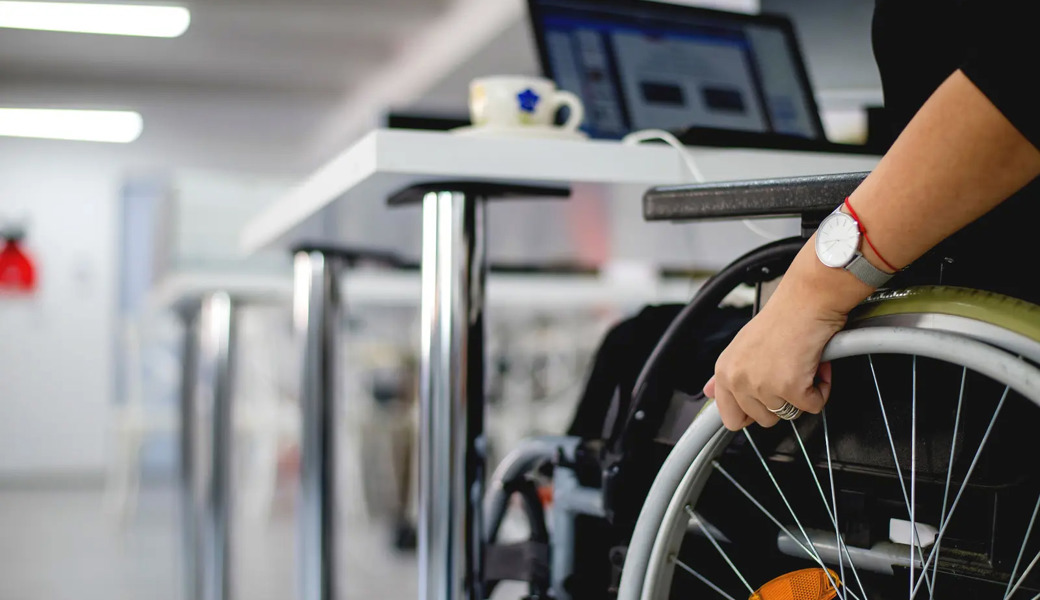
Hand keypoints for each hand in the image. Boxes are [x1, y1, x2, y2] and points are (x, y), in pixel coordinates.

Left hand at [703, 275, 848, 430]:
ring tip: (801, 366)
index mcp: (725, 371)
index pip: (730, 418)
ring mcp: (764, 386)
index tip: (763, 405)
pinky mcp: (791, 388)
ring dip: (802, 393)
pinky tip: (816, 367)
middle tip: (788, 373)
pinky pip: (813, 406)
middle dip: (781, 401)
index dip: (751, 415)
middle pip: (763, 420)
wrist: (806, 301)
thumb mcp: (741, 346)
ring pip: (789, 414)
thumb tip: (709, 392)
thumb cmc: (781, 318)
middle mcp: (739, 380)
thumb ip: (726, 374)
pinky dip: (821, 390)